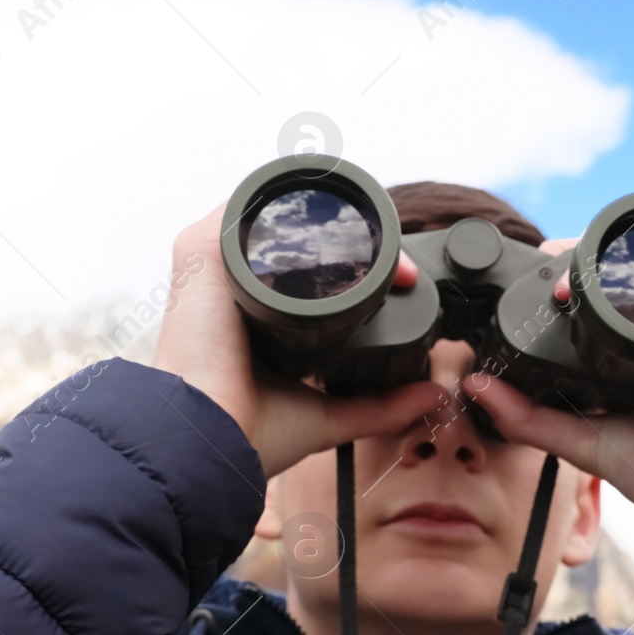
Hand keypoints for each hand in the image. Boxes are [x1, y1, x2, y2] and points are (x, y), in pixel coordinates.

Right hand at [150, 204, 442, 476]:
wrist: (204, 438)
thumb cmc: (246, 435)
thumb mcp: (327, 416)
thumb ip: (380, 406)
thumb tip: (433, 397)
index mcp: (256, 320)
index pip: (306, 275)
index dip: (356, 269)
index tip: (402, 279)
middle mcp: (234, 289)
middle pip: (296, 242)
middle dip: (350, 240)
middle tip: (399, 264)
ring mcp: (215, 267)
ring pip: (275, 219)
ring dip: (326, 220)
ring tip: (378, 236)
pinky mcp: (200, 252)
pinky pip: (241, 204)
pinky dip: (281, 196)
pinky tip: (325, 200)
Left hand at [468, 240, 633, 531]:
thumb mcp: (583, 440)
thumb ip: (528, 416)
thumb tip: (473, 384)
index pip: (606, 298)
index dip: (567, 284)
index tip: (526, 282)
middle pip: (626, 275)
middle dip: (580, 264)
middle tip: (538, 269)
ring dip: (604, 260)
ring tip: (561, 272)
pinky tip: (603, 275)